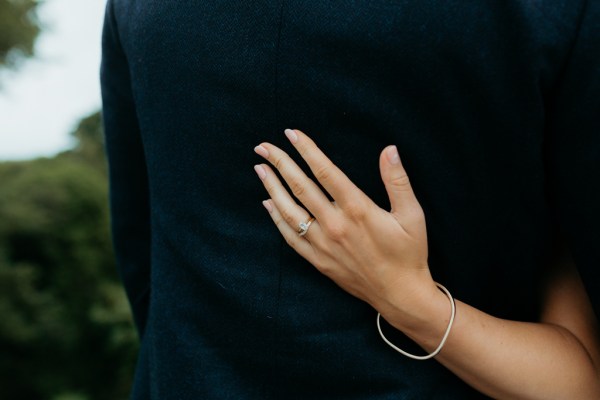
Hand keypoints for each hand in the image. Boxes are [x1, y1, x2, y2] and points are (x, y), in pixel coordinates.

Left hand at [254, 129, 437, 318]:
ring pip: (290, 210)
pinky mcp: (318, 260)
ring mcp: (323, 244)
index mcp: (357, 209)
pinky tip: (268, 204)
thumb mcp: (411, 215)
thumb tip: (389, 149)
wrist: (400, 295)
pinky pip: (290, 237)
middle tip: (263, 146)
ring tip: (259, 168)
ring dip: (272, 187)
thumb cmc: (409, 254)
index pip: (325, 172)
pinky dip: (277, 219)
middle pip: (301, 187)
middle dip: (280, 163)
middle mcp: (335, 225)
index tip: (291, 134)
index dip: (307, 150)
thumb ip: (397, 180)